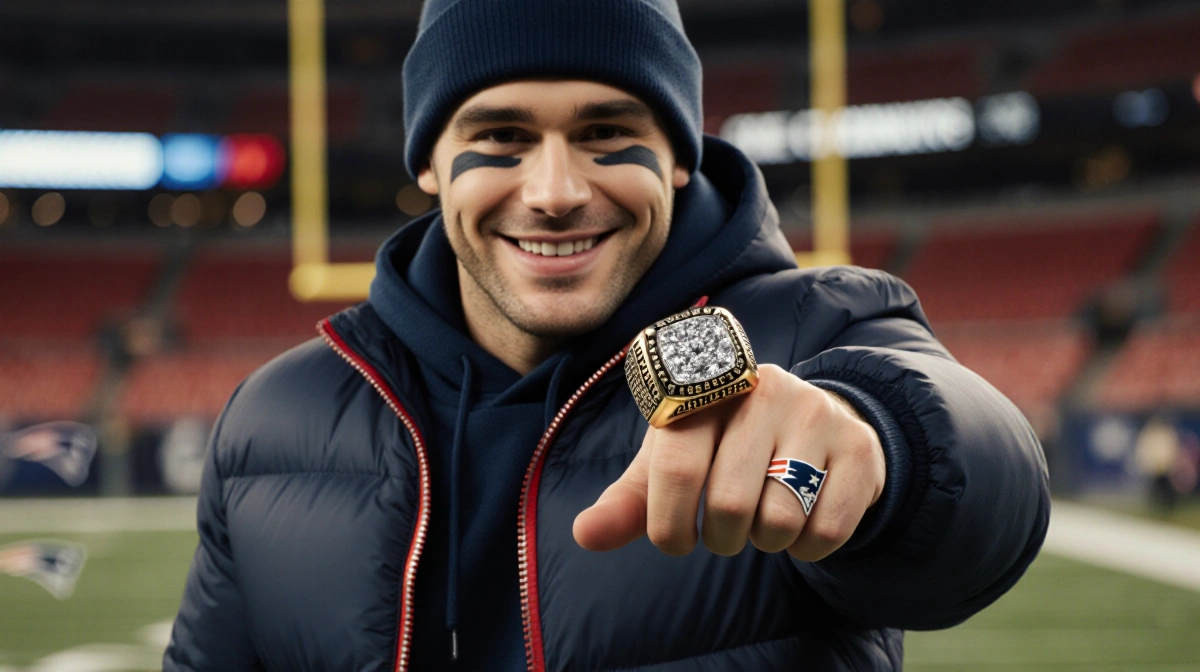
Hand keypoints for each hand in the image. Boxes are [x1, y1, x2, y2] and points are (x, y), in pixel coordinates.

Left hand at [573, 364, 885, 560]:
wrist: (816, 423)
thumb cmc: (726, 446)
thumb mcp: (675, 462)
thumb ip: (630, 500)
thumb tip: (584, 536)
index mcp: (708, 387)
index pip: (676, 466)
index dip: (668, 522)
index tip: (675, 538)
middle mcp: (765, 389)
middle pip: (729, 503)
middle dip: (721, 538)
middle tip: (726, 529)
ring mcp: (817, 415)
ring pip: (779, 521)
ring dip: (765, 541)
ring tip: (765, 517)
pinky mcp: (859, 448)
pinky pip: (825, 532)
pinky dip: (806, 549)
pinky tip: (801, 522)